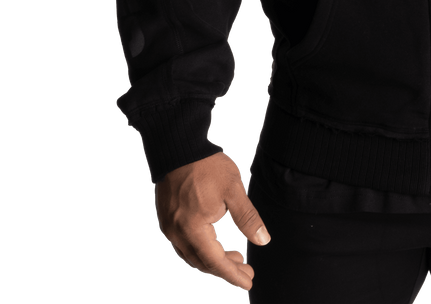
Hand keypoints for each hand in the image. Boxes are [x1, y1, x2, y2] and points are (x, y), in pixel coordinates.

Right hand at [155, 151, 270, 291]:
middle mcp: (177, 234)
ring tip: (237, 258)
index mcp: (193, 230)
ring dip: (214, 260)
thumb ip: (247, 218)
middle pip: (202, 263)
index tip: (248, 282)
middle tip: (247, 270)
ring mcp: (169, 227)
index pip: (214, 263)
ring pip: (192, 255)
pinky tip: (216, 243)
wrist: (179, 147)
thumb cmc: (207, 167)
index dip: (232, 275)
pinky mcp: (167, 219)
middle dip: (226, 270)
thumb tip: (263, 241)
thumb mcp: (233, 191)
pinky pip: (185, 245)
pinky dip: (202, 249)